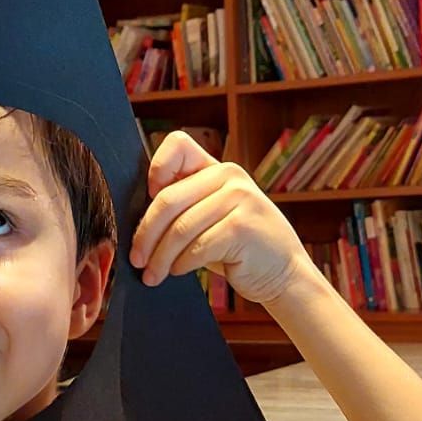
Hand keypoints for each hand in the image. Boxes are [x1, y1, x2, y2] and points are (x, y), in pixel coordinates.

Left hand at [129, 131, 312, 306]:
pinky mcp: (242, 227)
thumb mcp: (213, 219)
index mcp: (219, 170)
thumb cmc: (241, 250)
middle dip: (146, 235)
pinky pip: (196, 247)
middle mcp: (230, 177)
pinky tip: (179, 272)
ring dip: (161, 257)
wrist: (285, 274)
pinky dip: (182, 264)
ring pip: (179, 228)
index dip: (156, 168)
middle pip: (167, 199)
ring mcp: (239, 199)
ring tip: (153, 275)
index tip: (147, 198)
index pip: (177, 145)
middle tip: (136, 259)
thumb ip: (186, 208)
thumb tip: (137, 221)